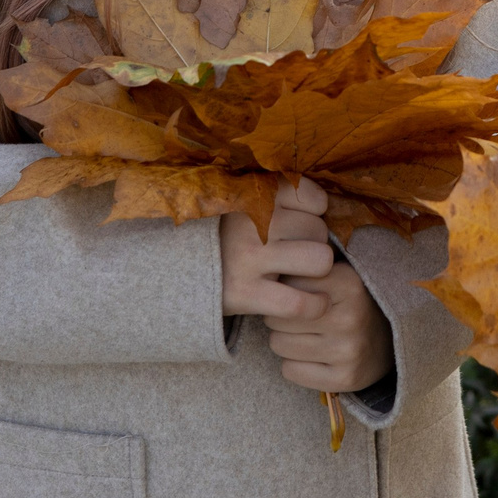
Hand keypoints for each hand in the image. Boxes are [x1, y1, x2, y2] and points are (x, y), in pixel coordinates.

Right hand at [219, 178, 332, 323]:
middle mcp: (251, 221)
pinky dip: (316, 305)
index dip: (314, 212)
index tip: (300, 219)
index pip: (312, 198)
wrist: (172, 267)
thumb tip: (326, 204)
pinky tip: (317, 302)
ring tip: (305, 273)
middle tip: (296, 250)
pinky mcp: (244, 293)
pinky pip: (299, 302)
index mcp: (253, 193)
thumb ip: (275, 192)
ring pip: (319, 260)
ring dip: (318, 270)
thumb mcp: (241, 200)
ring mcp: (248, 257)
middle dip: (314, 242)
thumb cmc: (222, 234)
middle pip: (318, 230)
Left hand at [268, 257, 392, 393]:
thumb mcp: (336, 273)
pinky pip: (290, 371)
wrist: (390, 341)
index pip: (286, 284)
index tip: (298, 292)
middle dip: (281, 317)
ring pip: (279, 344)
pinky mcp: (345, 379)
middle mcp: (350, 317)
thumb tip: (267, 272)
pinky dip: (295, 364)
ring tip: (305, 335)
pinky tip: (312, 357)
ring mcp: (348, 351)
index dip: (286, 288)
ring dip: (285, 340)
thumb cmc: (349, 302)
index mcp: (349, 283)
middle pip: (277, 316)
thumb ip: (304, 266)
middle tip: (299, 318)